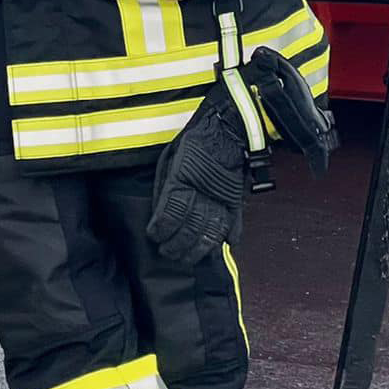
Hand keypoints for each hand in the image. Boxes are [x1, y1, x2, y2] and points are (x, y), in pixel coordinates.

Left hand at [146, 92, 250, 263]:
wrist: (226, 130)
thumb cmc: (194, 142)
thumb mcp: (171, 159)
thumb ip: (166, 186)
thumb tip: (159, 212)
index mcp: (182, 180)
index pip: (170, 213)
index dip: (161, 229)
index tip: (153, 237)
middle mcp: (202, 193)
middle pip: (189, 228)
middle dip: (176, 245)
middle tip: (167, 254)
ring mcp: (221, 199)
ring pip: (209, 232)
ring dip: (197, 249)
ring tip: (186, 258)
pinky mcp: (235, 200)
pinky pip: (232, 224)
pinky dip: (227, 239)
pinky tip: (220, 249)